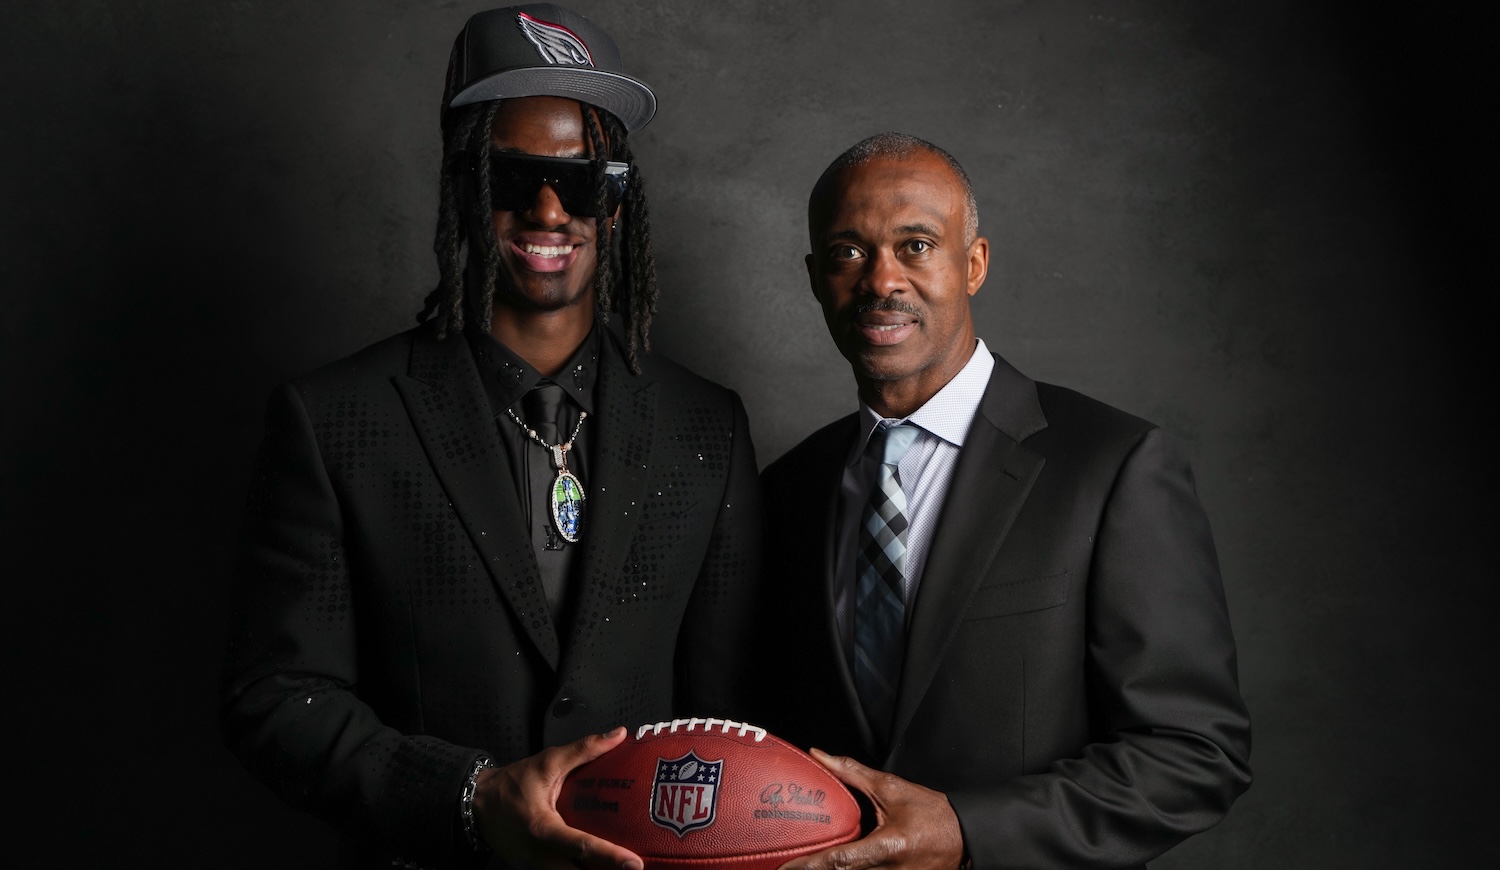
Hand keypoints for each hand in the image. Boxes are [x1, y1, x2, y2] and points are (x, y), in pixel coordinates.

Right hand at [471, 727, 642, 869]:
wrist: (476, 805)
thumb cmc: (511, 784)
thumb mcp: (548, 762)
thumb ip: (584, 749)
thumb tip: (617, 735)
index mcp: (543, 830)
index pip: (582, 846)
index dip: (610, 857)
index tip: (635, 864)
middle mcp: (540, 856)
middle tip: (638, 868)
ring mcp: (536, 868)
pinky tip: (600, 869)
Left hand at [780, 749, 964, 869]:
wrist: (967, 838)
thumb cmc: (933, 814)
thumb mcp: (892, 788)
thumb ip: (852, 773)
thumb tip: (821, 757)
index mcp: (888, 848)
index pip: (840, 861)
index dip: (810, 866)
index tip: (785, 867)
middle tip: (784, 866)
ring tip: (803, 866)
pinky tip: (832, 866)